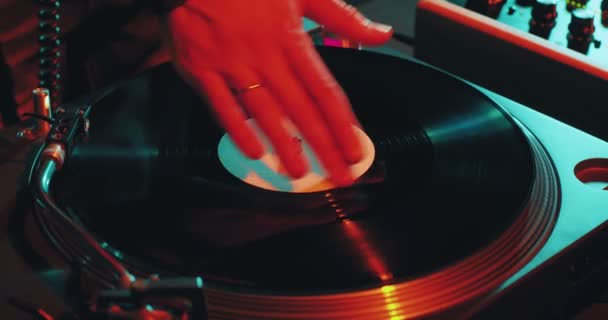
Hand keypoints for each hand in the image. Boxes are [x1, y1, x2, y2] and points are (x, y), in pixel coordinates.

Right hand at [164, 0, 392, 185]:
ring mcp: (232, 64)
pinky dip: (237, 130)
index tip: (355, 149)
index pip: (325, 90)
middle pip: (301, 109)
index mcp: (291, 38)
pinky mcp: (201, 69)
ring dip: (284, 146)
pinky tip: (253, 152)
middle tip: (337, 174)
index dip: (342, 124)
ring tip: (299, 173)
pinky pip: (221, 106)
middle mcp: (265, 56)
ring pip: (264, 112)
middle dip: (323, 146)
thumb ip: (342, 17)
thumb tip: (381, 34)